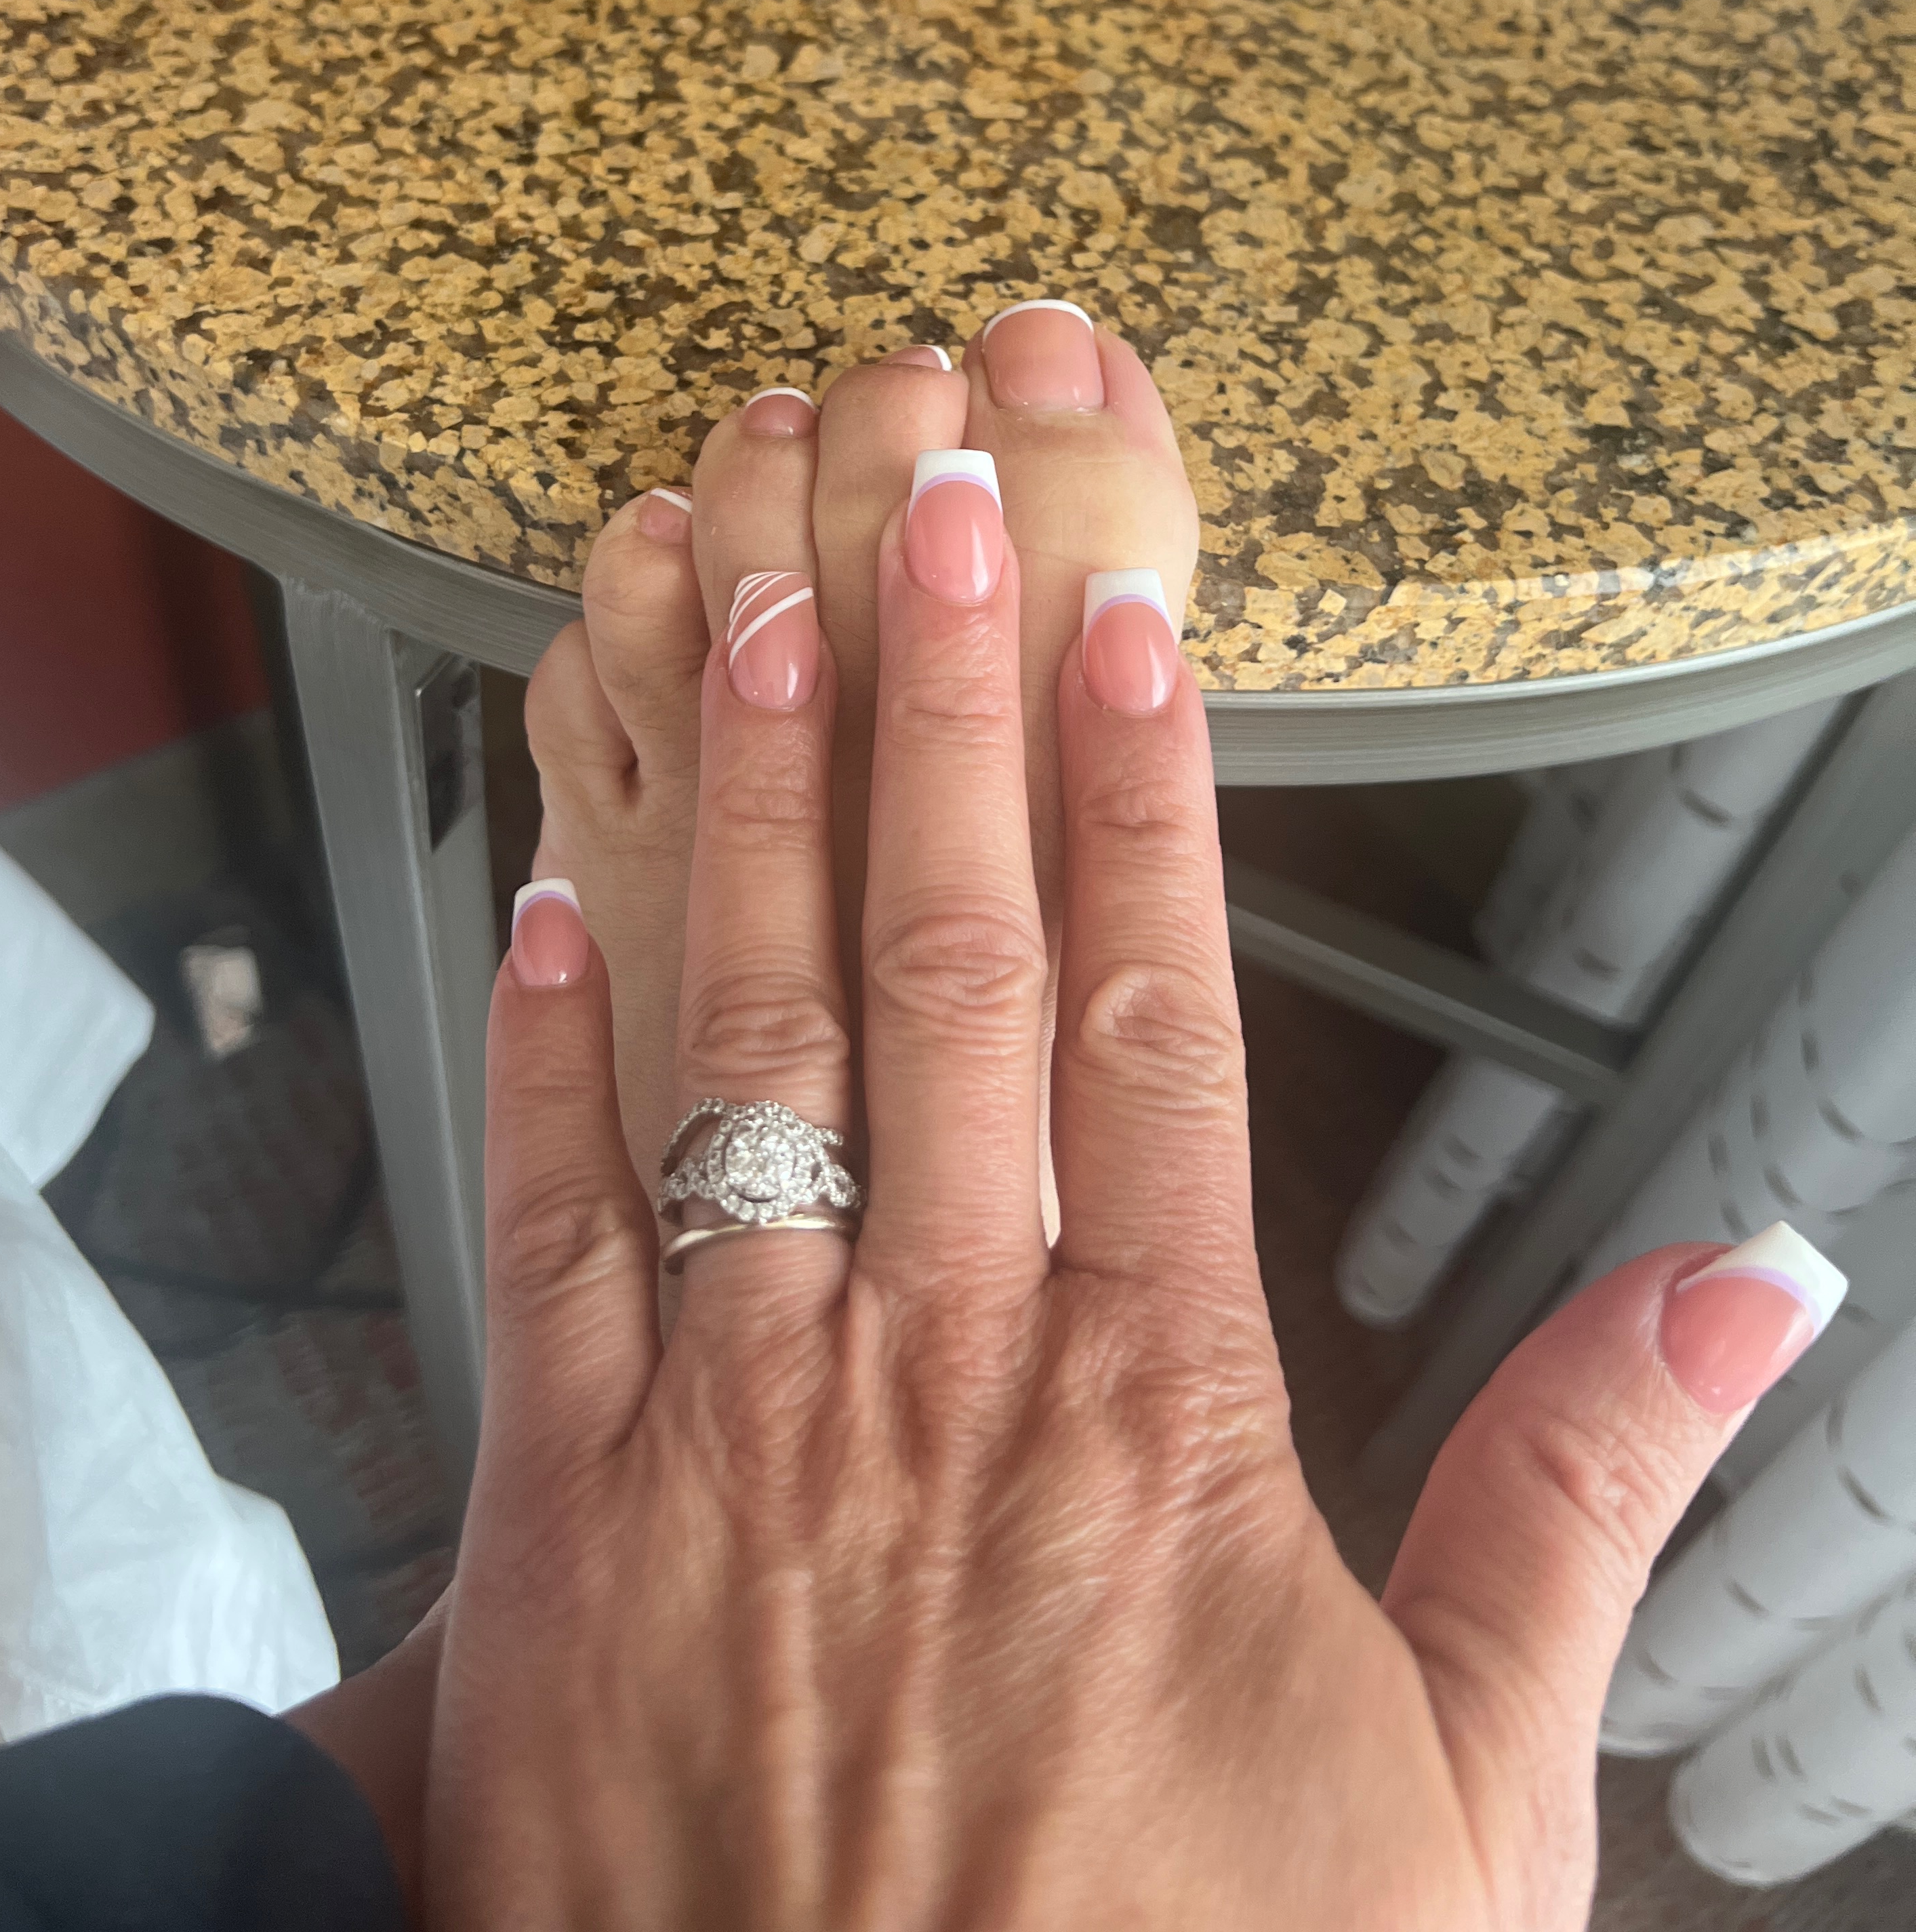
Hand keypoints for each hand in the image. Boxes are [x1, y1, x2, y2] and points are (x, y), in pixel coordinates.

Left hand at [428, 481, 1793, 1929]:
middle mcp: (940, 1369)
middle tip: (927, 497)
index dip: (1145, 792)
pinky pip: (550, 1239)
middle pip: (948, 969)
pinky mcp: (567, 1520)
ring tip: (747, 604)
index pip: (1160, 1018)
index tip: (1127, 614)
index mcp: (1155, 1410)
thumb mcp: (1470, 1796)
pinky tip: (542, 894)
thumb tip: (1750, 1287)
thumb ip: (1582, 1498)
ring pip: (748, 1051)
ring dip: (744, 813)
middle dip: (937, 709)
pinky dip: (542, 1056)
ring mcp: (738, 1430)